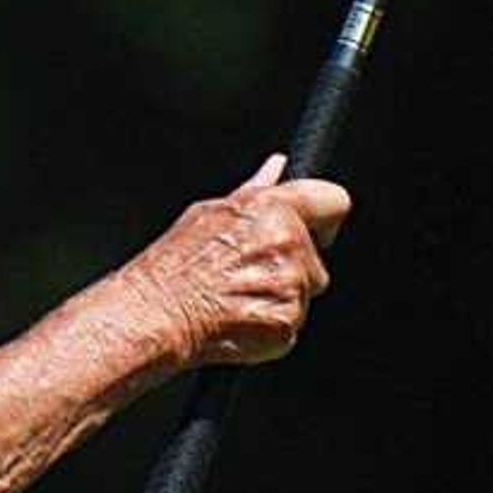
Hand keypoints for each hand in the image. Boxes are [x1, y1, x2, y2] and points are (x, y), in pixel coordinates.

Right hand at [121, 155, 350, 370]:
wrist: (159, 312)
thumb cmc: (175, 265)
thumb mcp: (208, 213)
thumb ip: (254, 192)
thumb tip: (277, 167)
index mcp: (269, 208)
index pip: (333, 200)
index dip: (325, 217)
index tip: (314, 229)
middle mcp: (286, 243)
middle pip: (317, 258)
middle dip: (293, 267)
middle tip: (250, 273)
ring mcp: (290, 286)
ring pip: (304, 293)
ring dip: (280, 297)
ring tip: (238, 295)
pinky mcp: (289, 323)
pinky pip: (293, 323)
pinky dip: (272, 324)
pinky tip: (241, 316)